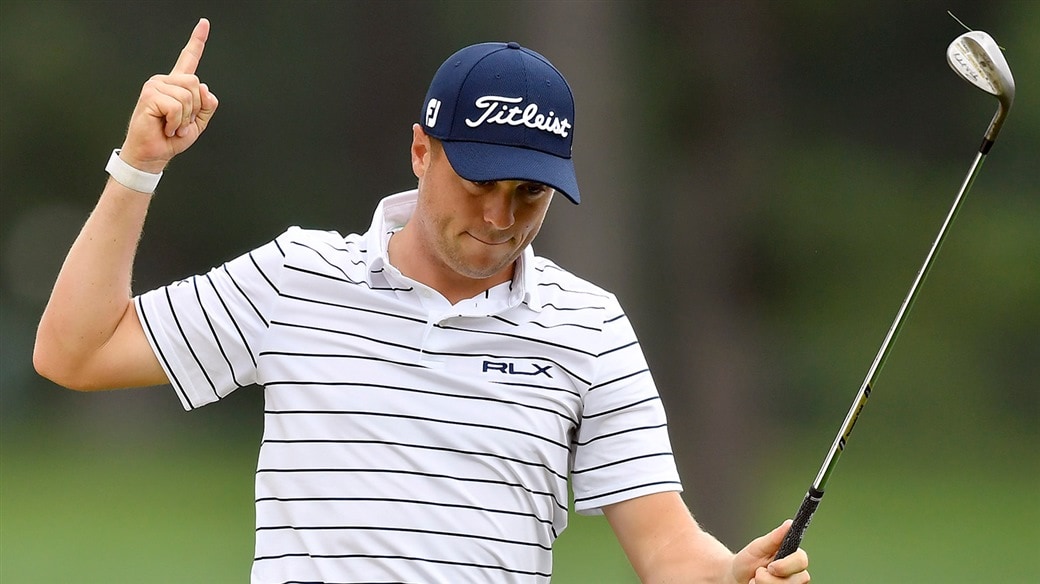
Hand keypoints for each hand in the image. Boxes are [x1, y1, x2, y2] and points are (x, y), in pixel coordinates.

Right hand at [119, 18, 217, 172]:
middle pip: (196, 83)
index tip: (204, 23)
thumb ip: (207, 105)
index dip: (197, 41)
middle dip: (194, 109)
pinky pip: (176, 106)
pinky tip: (166, 126)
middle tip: (180, 122)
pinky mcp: (149, 95)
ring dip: (185, 118)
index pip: (189, 59)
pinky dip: (176, 122)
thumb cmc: (171, 138)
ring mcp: (155, 86)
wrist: (154, 153)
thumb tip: (205, 88)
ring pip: (188, 96)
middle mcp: (165, 81)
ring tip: (172, 125)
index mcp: (177, 85)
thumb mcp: (198, 122)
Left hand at [731, 520, 809, 583]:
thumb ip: (775, 537)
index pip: (802, 561)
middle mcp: (796, 574)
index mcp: (793, 558)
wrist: (736, 577)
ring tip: (755, 580)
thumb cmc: (748, 560)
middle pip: (793, 581)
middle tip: (757, 573)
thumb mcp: (759, 546)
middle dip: (769, 579)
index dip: (786, 566)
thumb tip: (790, 523)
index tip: (770, 567)